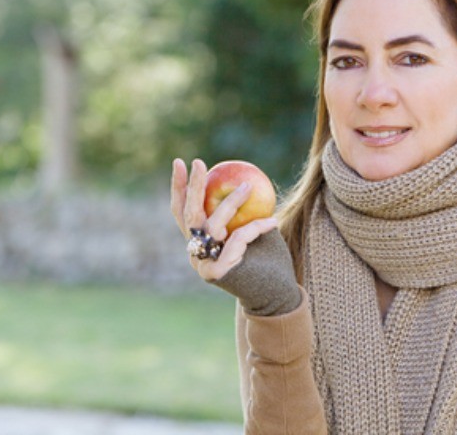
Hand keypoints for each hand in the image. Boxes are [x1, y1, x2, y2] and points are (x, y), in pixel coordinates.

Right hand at [170, 158, 277, 280]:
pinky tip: (273, 221)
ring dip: (231, 202)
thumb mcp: (254, 227)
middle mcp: (196, 253)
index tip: (180, 162)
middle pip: (188, 215)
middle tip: (198, 162)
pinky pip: (237, 239)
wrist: (279, 294)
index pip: (182, 211)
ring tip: (248, 186)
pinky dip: (256, 228)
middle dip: (191, 185)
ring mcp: (204, 264)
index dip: (178, 187)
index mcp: (200, 242)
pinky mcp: (217, 273)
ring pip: (213, 224)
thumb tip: (242, 174)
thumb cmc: (268, 259)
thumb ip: (242, 209)